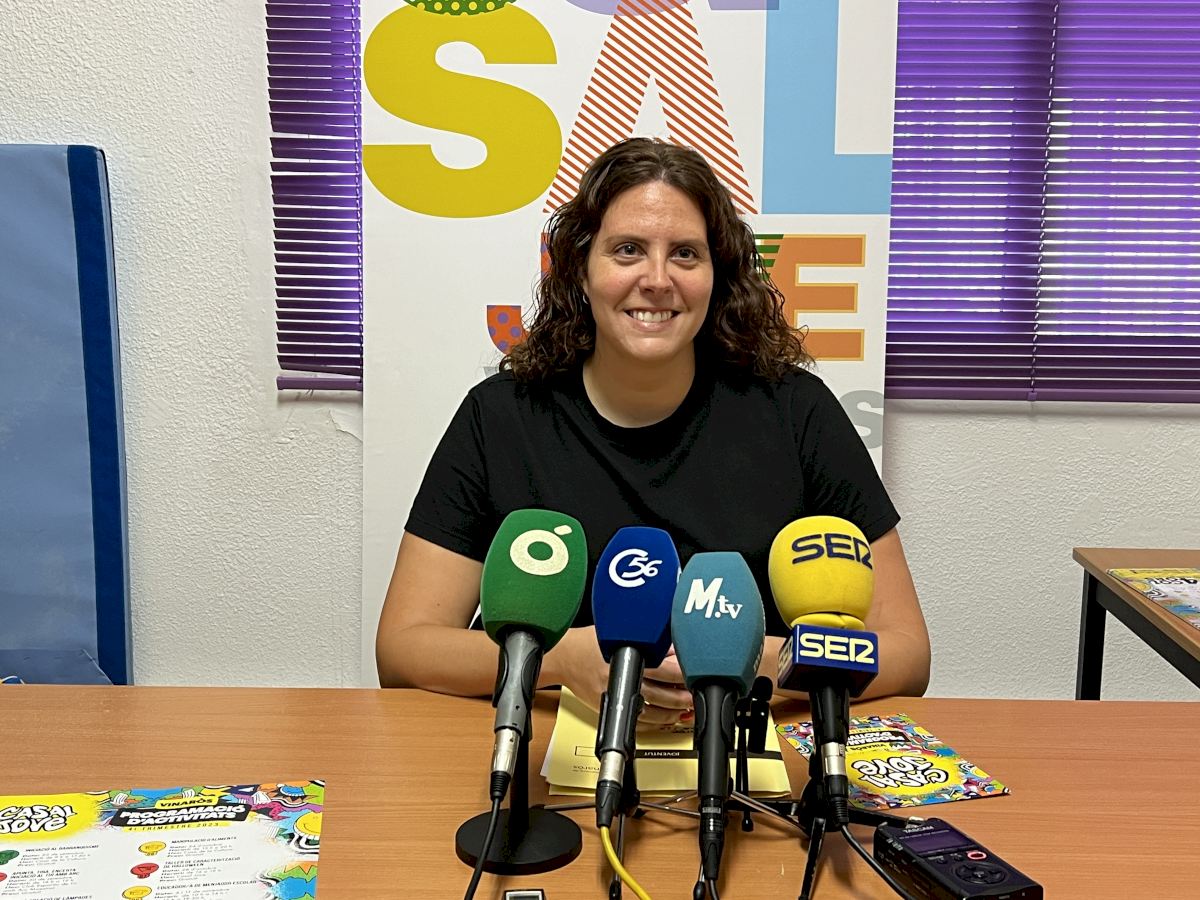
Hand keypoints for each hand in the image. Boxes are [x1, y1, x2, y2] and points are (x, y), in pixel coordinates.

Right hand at [545, 630, 691, 725]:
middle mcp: (624, 680)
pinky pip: (641, 724)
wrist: (565, 658)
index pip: (668, 668)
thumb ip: (651, 641)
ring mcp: (618, 698)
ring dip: (675, 711)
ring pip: (655, 713)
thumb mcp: (622, 632)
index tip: (698, 672)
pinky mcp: (612, 710)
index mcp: (629, 657)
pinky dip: (658, 722)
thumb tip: (678, 649)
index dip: (687, 673)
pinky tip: (668, 716)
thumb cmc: (590, 642)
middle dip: (685, 696)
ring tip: (687, 706)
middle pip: (665, 694)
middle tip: (697, 692)